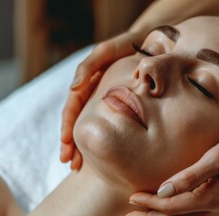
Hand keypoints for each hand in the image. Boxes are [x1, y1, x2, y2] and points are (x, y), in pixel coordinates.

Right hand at [60, 31, 143, 169]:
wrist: (152, 46)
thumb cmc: (128, 46)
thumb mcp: (108, 51)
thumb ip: (90, 65)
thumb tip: (73, 87)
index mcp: (87, 82)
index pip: (73, 107)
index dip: (68, 125)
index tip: (66, 144)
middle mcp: (94, 93)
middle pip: (78, 120)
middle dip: (72, 142)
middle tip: (71, 163)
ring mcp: (105, 100)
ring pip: (91, 125)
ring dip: (82, 145)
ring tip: (79, 165)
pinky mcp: (119, 104)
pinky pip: (108, 123)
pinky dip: (102, 138)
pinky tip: (101, 154)